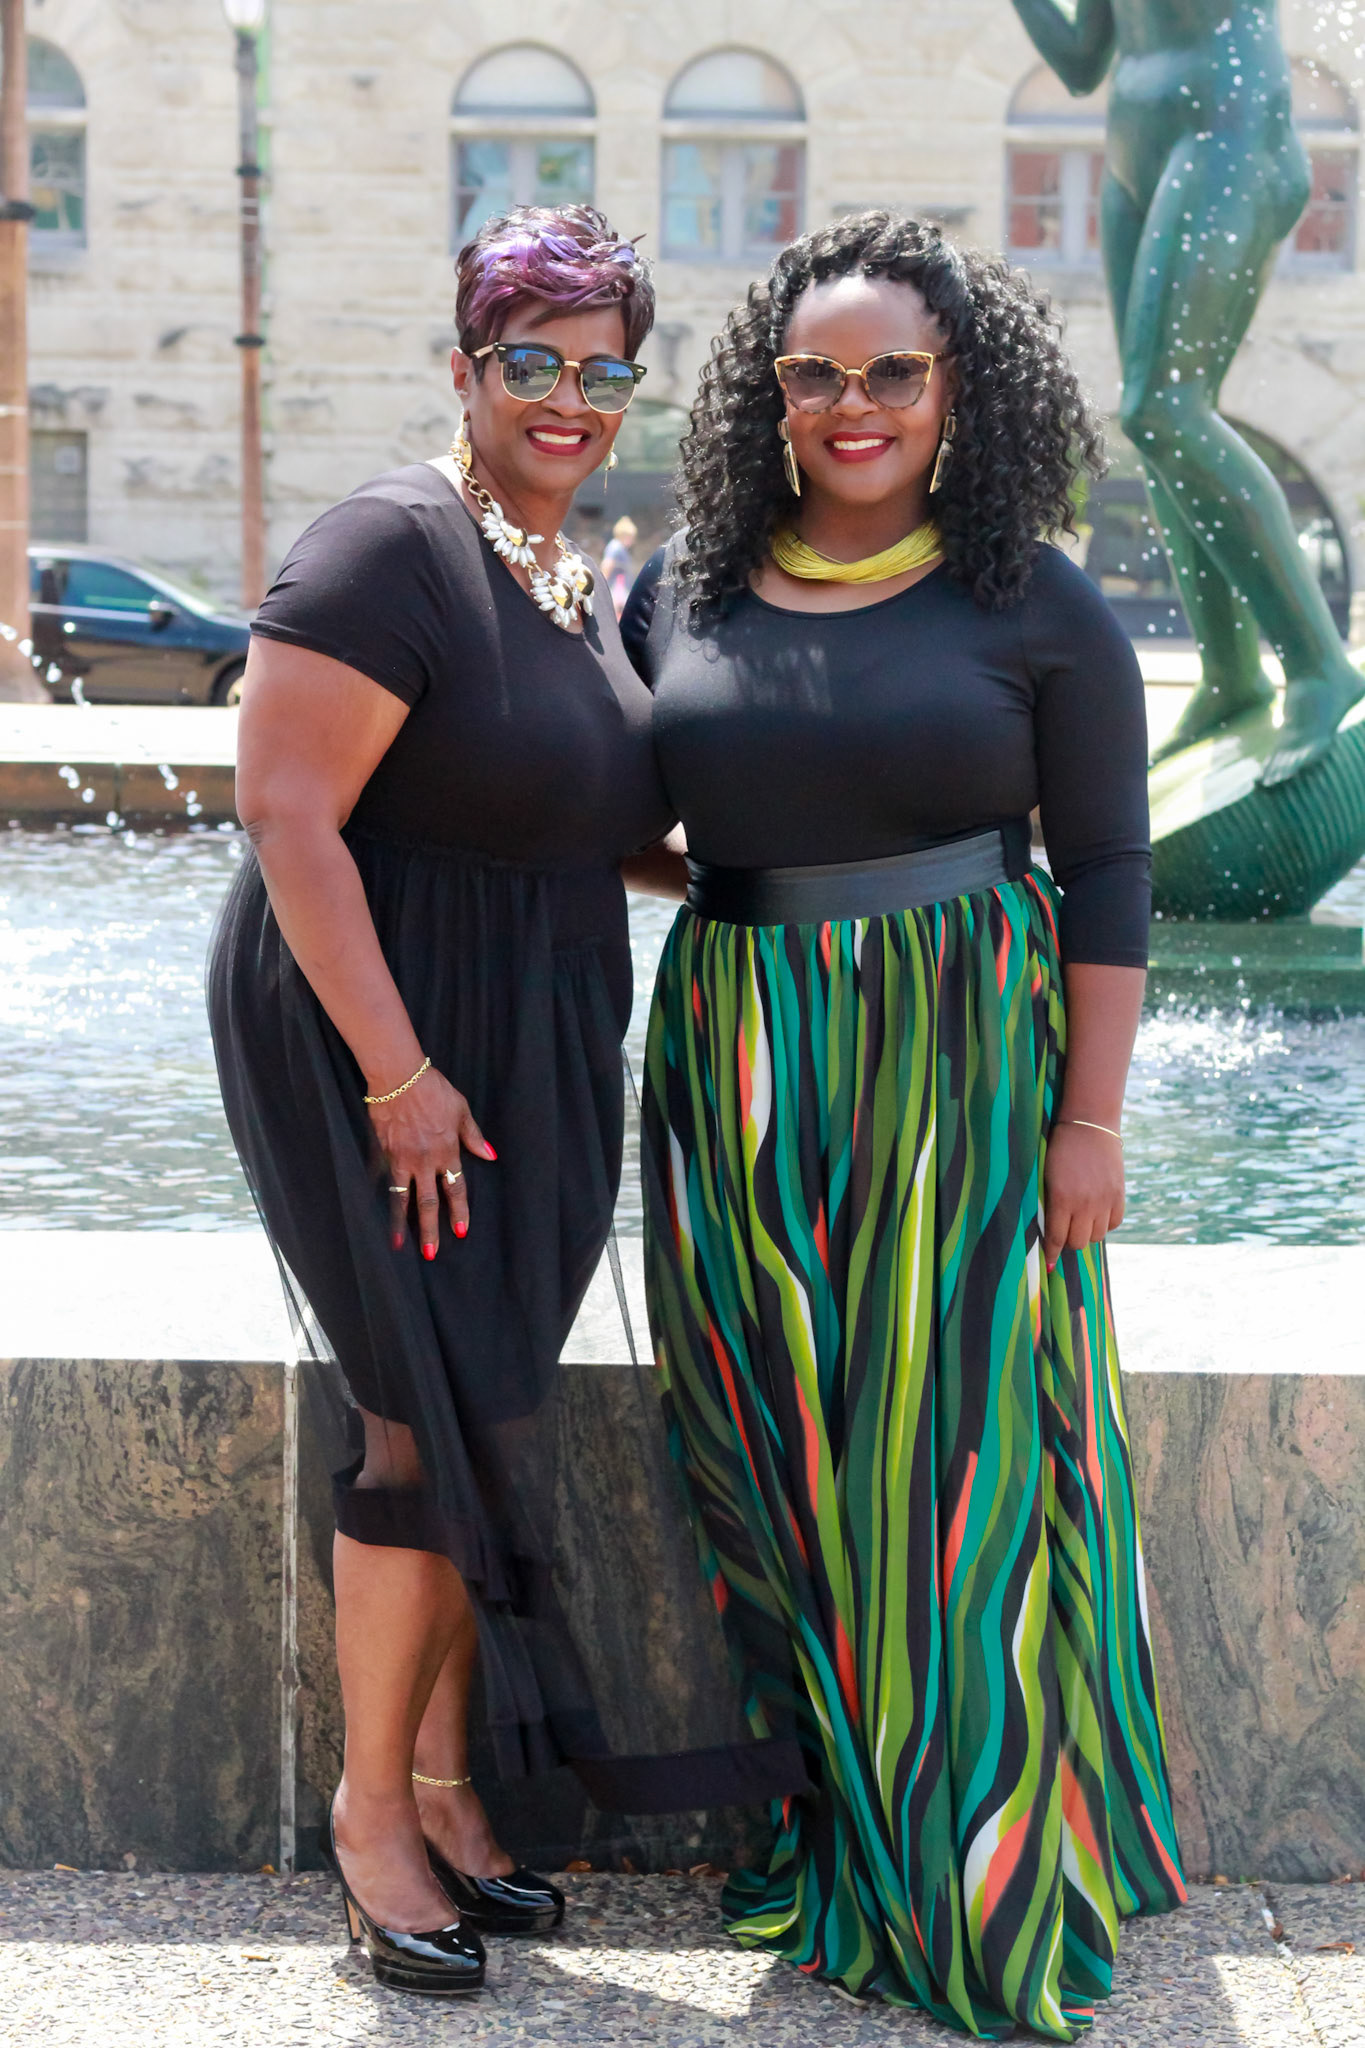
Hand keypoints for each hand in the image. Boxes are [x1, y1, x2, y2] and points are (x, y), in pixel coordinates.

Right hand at [369, 1067, 495, 1259]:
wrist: (399, 1076)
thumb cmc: (433, 1089)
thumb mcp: (461, 1110)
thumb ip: (473, 1136)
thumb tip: (489, 1155)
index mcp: (447, 1151)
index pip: (456, 1188)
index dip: (458, 1210)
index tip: (460, 1231)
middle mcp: (424, 1161)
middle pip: (428, 1202)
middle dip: (430, 1229)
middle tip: (431, 1254)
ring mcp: (400, 1158)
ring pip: (401, 1197)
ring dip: (400, 1223)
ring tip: (399, 1245)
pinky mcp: (381, 1152)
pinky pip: (379, 1179)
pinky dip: (376, 1197)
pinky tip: (372, 1214)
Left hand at [1042, 1122, 1124, 1274]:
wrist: (1089, 1125)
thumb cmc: (1059, 1149)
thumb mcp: (1046, 1176)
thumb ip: (1048, 1204)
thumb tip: (1049, 1233)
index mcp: (1061, 1198)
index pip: (1056, 1238)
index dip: (1052, 1253)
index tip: (1048, 1263)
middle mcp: (1085, 1203)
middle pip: (1077, 1242)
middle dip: (1068, 1242)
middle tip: (1064, 1233)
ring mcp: (1105, 1200)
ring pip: (1096, 1236)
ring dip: (1086, 1233)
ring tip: (1080, 1221)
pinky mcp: (1119, 1195)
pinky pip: (1114, 1224)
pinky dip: (1104, 1224)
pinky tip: (1096, 1214)